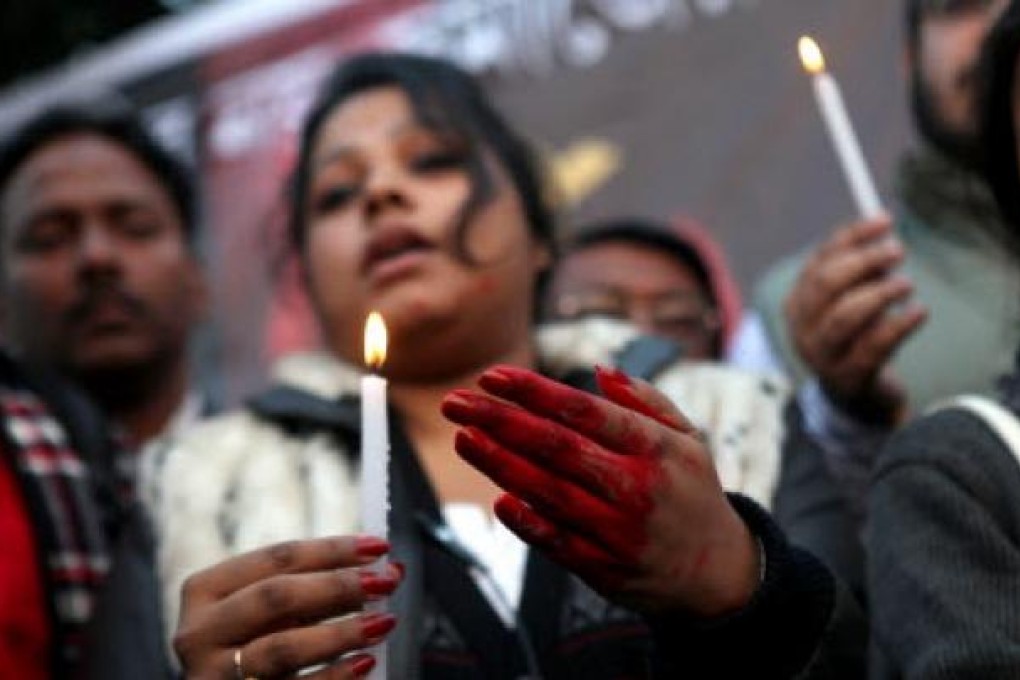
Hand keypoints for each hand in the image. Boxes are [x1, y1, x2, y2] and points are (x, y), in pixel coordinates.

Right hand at [174, 536, 401, 679]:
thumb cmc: (256, 643)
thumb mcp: (272, 611)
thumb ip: (320, 588)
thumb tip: (391, 569)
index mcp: (206, 591)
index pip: (276, 558)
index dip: (332, 549)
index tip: (379, 546)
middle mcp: (200, 633)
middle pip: (276, 597)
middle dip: (337, 585)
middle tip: (385, 581)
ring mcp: (213, 676)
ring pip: (282, 648)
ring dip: (341, 632)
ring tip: (383, 621)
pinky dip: (334, 675)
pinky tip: (365, 663)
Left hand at [441, 365, 758, 618]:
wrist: (718, 573)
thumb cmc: (692, 493)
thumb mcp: (688, 439)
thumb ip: (645, 401)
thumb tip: (599, 370)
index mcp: (656, 447)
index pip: (583, 411)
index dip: (532, 392)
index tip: (491, 375)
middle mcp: (637, 487)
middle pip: (556, 447)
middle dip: (499, 420)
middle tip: (456, 401)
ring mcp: (619, 531)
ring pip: (549, 493)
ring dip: (499, 464)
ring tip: (462, 437)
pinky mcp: (605, 569)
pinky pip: (558, 543)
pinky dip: (528, 523)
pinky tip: (498, 499)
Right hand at [784, 217, 926, 424]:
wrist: (854, 396)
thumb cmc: (855, 338)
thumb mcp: (850, 301)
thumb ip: (859, 270)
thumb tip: (880, 227)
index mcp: (797, 303)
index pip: (819, 260)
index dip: (852, 237)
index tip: (885, 220)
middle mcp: (802, 328)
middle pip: (826, 285)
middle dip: (864, 262)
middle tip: (898, 250)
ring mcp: (822, 355)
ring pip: (844, 317)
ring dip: (879, 294)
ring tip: (907, 284)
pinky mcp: (848, 377)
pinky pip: (872, 347)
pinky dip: (899, 325)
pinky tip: (919, 312)